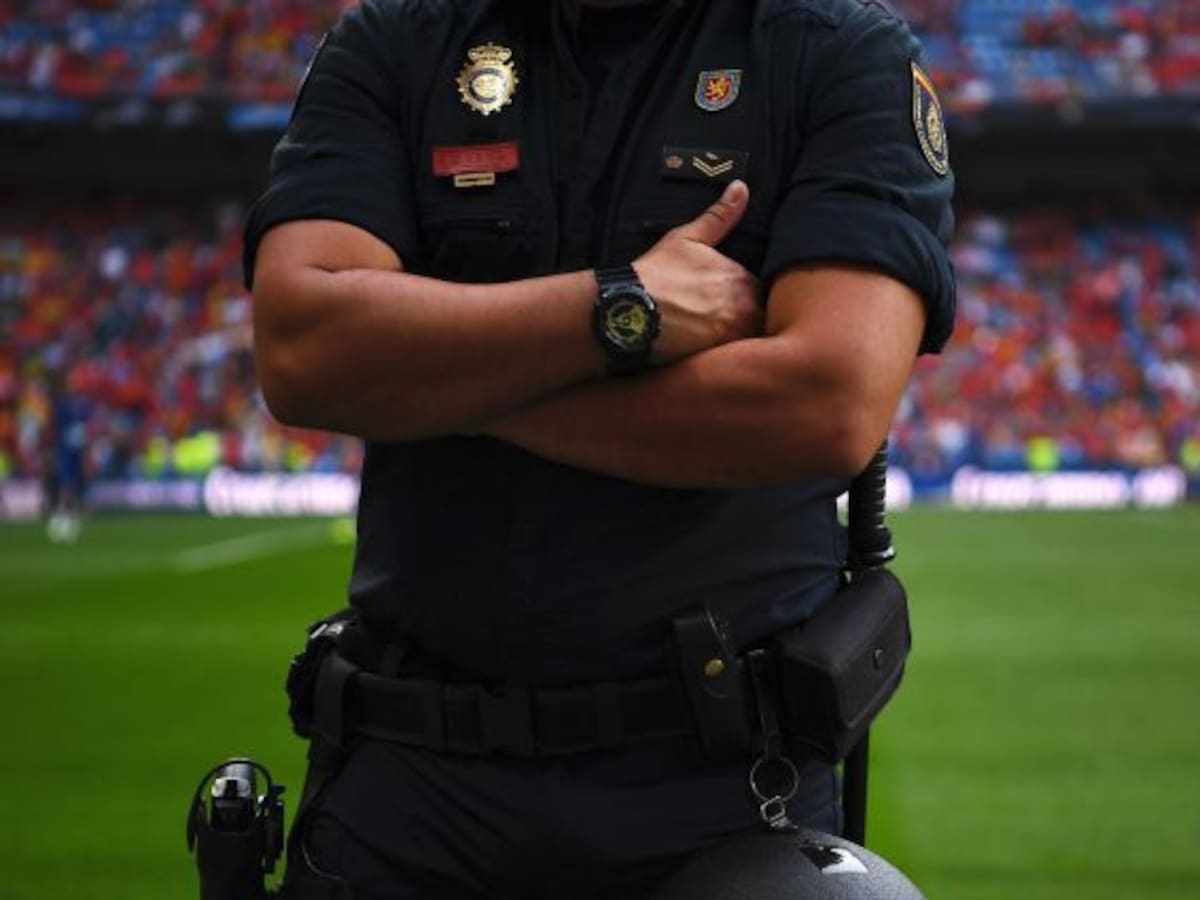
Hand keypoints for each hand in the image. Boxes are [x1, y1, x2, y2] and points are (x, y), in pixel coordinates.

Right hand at [633, 180, 762, 363]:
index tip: (730, 303)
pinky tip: (711, 359)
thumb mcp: (688, 238)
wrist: (628, 310)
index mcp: (742, 280)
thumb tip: (742, 187)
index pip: (760, 293)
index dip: (746, 299)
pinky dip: (725, 362)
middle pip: (758, 319)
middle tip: (722, 325)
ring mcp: (732, 337)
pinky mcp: (717, 361)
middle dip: (747, 322)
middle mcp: (745, 309)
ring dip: (739, 341)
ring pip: (748, 342)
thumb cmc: (655, 274)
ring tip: (716, 342)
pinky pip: (732, 363)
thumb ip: (720, 216)